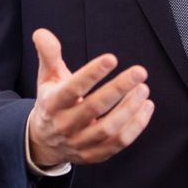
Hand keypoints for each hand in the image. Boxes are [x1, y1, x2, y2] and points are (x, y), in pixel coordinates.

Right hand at [25, 28, 152, 168]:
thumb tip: (42, 32)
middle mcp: (65, 125)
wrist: (44, 142)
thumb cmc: (51, 102)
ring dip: (130, 108)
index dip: (92, 73)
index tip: (112, 58)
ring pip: (108, 128)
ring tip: (143, 89)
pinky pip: (118, 143)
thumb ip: (48, 54)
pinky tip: (146, 107)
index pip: (73, 88)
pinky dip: (135, 126)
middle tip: (139, 71)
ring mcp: (79, 142)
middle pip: (94, 107)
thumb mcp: (46, 78)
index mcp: (52, 104)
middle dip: (119, 88)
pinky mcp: (94, 155)